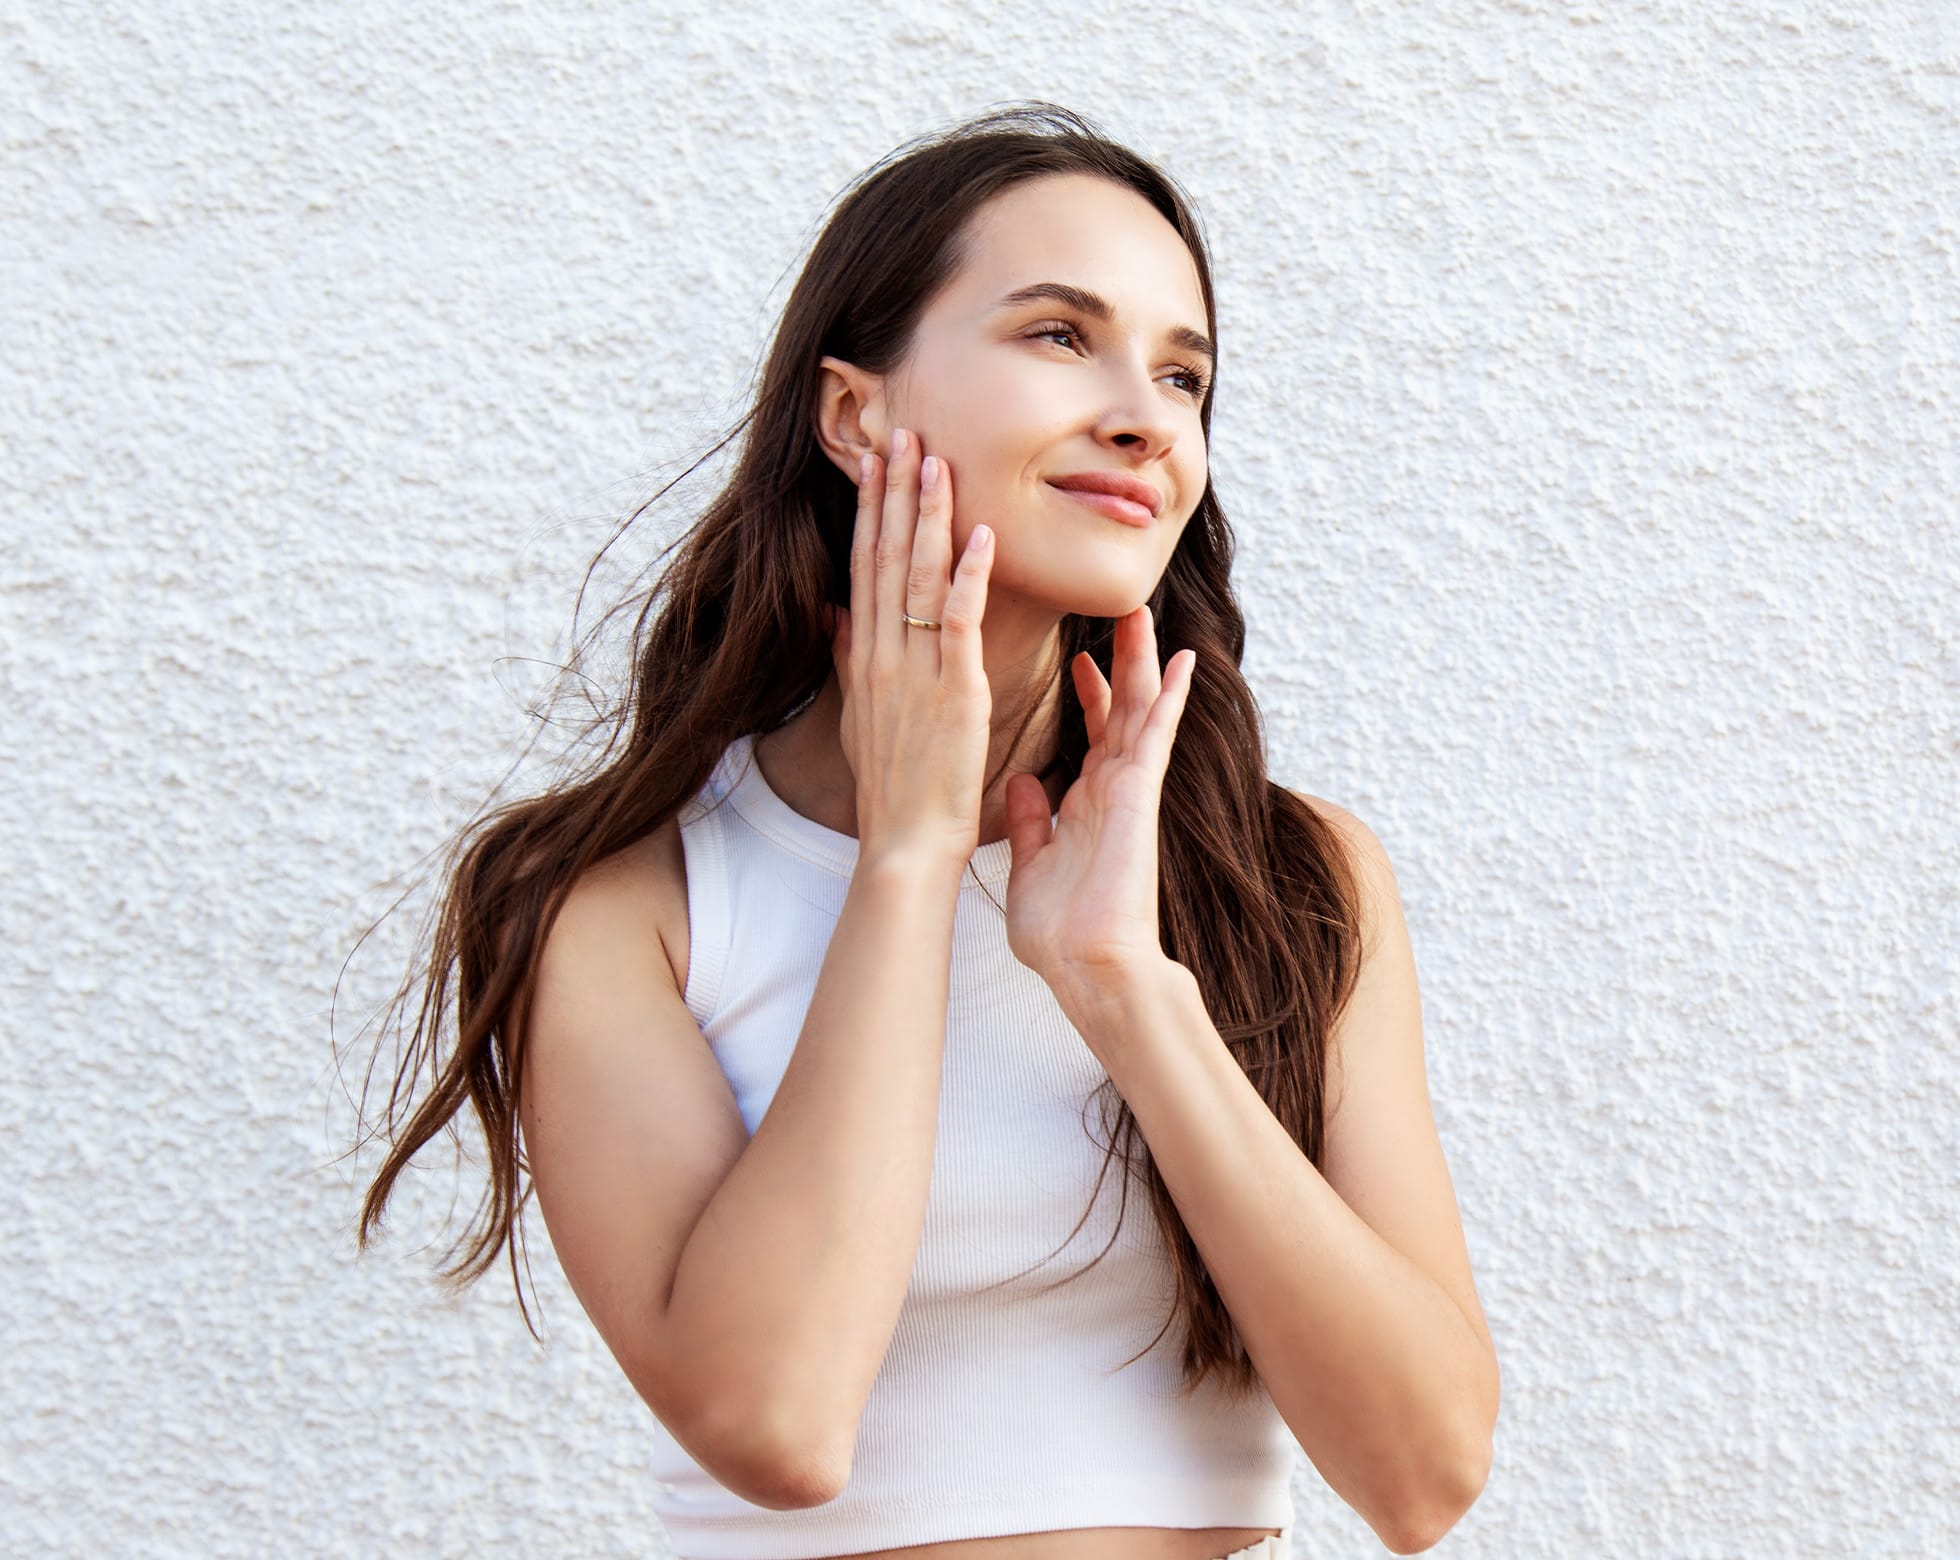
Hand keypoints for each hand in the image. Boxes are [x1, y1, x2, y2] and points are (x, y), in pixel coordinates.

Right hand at [829, 427, 995, 872]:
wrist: (905, 842)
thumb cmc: (892, 785)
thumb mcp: (858, 713)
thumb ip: (847, 656)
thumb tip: (832, 612)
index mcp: (864, 655)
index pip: (865, 566)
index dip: (870, 509)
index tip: (875, 459)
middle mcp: (882, 654)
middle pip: (885, 557)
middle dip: (894, 492)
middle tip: (902, 431)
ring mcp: (915, 670)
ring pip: (919, 577)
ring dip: (928, 515)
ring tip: (936, 460)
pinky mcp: (953, 691)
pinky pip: (959, 622)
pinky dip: (968, 576)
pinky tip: (979, 534)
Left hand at [999, 603, 1196, 994]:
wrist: (1085, 967)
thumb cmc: (1058, 935)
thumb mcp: (1028, 866)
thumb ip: (1027, 823)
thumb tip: (1019, 783)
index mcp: (1085, 808)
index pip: (1091, 738)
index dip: (1088, 697)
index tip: (1079, 659)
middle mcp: (1111, 793)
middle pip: (1120, 711)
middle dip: (1120, 662)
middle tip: (1121, 612)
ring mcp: (1129, 792)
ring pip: (1139, 711)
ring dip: (1143, 662)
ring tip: (1143, 613)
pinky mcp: (1140, 796)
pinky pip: (1155, 735)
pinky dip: (1168, 697)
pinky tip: (1180, 660)